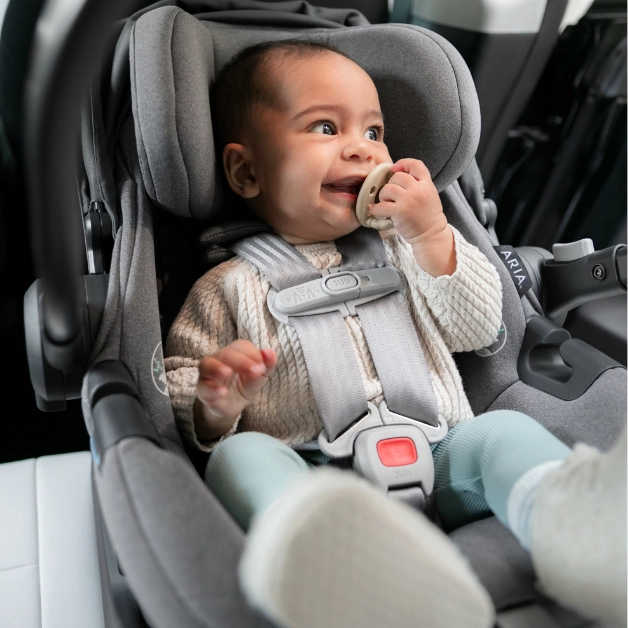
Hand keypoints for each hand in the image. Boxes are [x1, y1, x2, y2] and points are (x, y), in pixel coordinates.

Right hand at [194, 340, 276, 440]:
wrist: (231, 406)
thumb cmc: (244, 385)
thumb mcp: (259, 376)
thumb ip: (267, 364)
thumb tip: (270, 352)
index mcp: (235, 352)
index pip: (241, 346)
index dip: (252, 354)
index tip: (263, 367)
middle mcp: (219, 358)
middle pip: (226, 354)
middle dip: (241, 361)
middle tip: (256, 371)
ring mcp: (208, 373)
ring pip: (208, 365)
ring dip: (217, 368)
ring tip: (228, 373)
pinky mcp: (202, 390)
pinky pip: (203, 387)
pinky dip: (212, 389)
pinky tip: (222, 392)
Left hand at [369, 159, 454, 275]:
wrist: (431, 235)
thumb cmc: (427, 217)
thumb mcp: (429, 195)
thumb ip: (418, 185)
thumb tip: (397, 175)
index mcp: (427, 184)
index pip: (416, 165)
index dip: (403, 163)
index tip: (394, 168)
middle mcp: (419, 190)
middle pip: (398, 176)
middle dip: (390, 184)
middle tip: (390, 195)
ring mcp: (409, 200)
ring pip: (388, 188)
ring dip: (383, 196)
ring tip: (386, 203)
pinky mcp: (400, 211)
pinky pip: (381, 206)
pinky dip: (376, 208)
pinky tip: (376, 210)